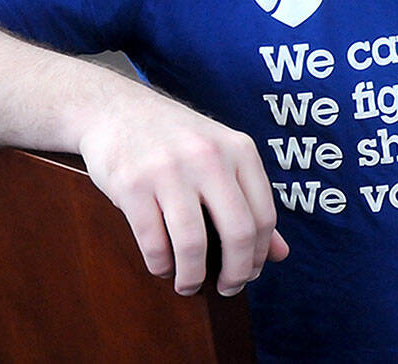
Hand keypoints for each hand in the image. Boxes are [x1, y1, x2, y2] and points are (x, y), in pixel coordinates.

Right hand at [78, 94, 287, 296]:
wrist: (117, 110)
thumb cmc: (177, 140)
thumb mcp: (222, 157)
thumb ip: (251, 202)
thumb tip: (280, 254)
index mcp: (239, 149)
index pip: (264, 215)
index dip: (259, 254)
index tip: (250, 272)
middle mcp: (209, 157)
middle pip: (237, 232)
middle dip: (235, 273)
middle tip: (227, 288)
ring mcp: (169, 170)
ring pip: (193, 244)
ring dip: (192, 277)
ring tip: (188, 284)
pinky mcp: (132, 184)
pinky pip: (153, 242)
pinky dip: (160, 265)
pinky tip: (163, 265)